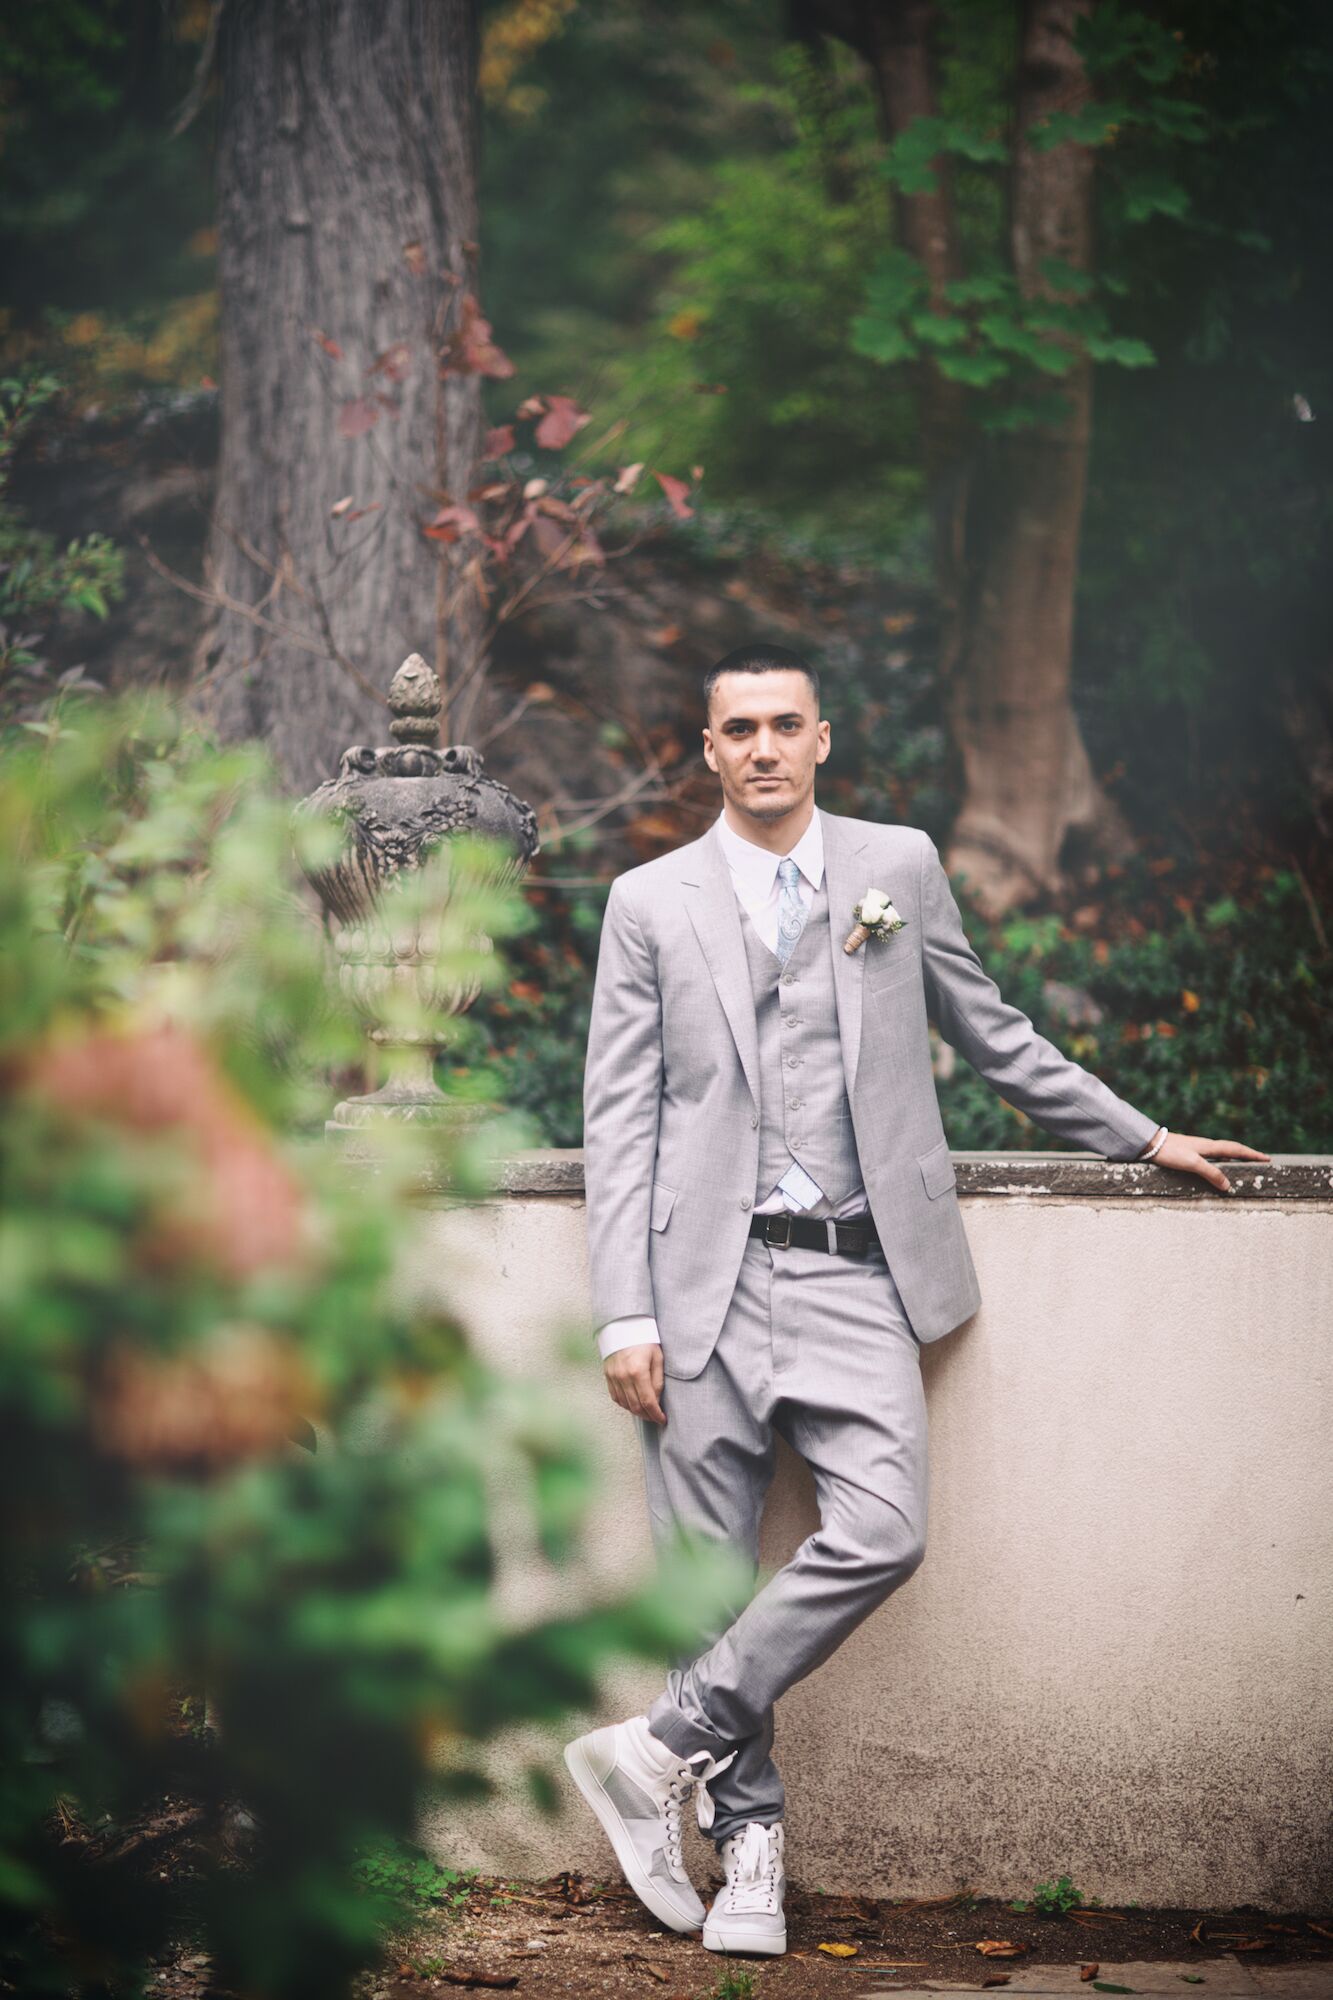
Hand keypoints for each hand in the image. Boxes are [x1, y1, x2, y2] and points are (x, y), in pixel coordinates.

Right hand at [604, 1342, 665, 1424]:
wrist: (624, 1325)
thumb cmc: (644, 1339)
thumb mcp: (657, 1357)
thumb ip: (657, 1381)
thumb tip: (656, 1401)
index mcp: (638, 1371)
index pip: (648, 1402)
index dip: (656, 1414)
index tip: (662, 1420)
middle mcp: (623, 1376)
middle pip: (635, 1406)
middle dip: (647, 1416)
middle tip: (656, 1418)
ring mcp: (613, 1376)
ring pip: (624, 1404)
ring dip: (636, 1411)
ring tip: (646, 1412)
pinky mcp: (607, 1375)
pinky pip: (615, 1396)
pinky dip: (624, 1404)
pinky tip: (633, 1403)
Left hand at [1146, 1130, 1270, 1191]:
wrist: (1149, 1144)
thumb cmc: (1170, 1152)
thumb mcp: (1192, 1163)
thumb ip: (1210, 1173)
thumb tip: (1228, 1185)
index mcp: (1210, 1146)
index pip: (1237, 1149)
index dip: (1253, 1154)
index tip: (1267, 1158)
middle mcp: (1206, 1145)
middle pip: (1232, 1149)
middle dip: (1247, 1154)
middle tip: (1261, 1160)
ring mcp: (1197, 1148)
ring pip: (1222, 1152)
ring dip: (1235, 1157)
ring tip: (1244, 1164)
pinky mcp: (1188, 1153)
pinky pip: (1212, 1156)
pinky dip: (1221, 1161)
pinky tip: (1217, 1166)